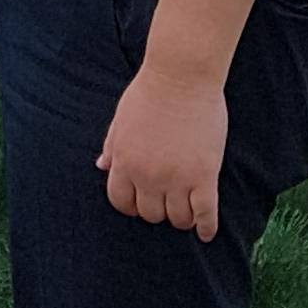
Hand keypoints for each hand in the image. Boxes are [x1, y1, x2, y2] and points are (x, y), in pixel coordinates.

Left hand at [98, 64, 226, 236]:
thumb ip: (112, 145)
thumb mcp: (121, 119)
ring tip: (188, 213)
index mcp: (123, 161)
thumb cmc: (150, 91)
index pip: (120, 201)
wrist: (181, 75)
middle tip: (168, 203)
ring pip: (177, 218)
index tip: (141, 204)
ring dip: (181, 218)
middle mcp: (146, 175)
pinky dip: (206, 227)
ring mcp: (176, 178)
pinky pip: (205, 214)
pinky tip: (206, 232)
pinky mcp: (204, 177)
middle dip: (157, 210)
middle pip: (149, 213)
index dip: (131, 206)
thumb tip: (100, 165)